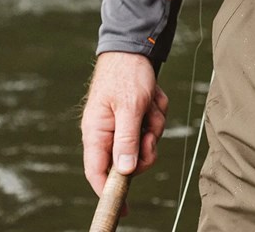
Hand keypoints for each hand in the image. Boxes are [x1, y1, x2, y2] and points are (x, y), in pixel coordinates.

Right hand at [81, 51, 168, 197]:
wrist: (134, 46)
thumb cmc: (127, 74)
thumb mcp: (130, 106)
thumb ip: (126, 139)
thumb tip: (123, 171)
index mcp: (96, 132)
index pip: (98, 172)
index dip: (109, 192)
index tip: (124, 209)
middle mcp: (107, 131)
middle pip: (130, 159)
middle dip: (146, 145)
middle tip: (151, 130)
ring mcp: (122, 123)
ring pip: (146, 140)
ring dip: (154, 122)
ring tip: (151, 101)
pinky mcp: (136, 114)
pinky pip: (152, 123)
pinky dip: (157, 110)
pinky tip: (154, 95)